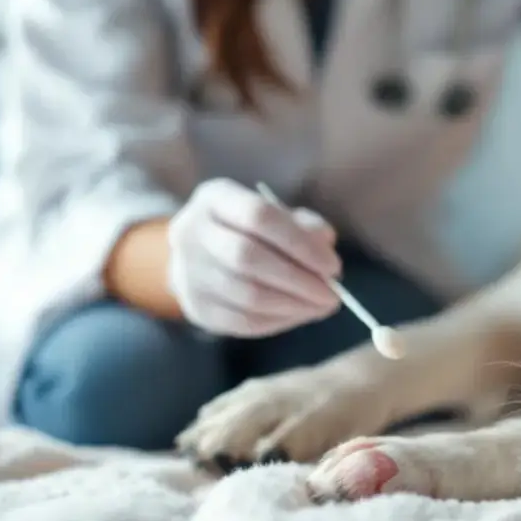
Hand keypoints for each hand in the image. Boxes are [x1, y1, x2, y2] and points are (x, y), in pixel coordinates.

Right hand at [167, 179, 340, 336]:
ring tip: (321, 306)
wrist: (199, 257)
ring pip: (246, 295)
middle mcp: (192, 231)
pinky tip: (300, 315)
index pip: (259, 216)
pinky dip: (279, 321)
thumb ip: (304, 226)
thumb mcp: (277, 215)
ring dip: (293, 305)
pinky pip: (241, 321)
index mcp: (215, 198)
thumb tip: (325, 248)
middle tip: (332, 295)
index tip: (333, 266)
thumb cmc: (251, 231)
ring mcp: (188, 272)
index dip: (300, 243)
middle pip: (248, 258)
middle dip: (298, 280)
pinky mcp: (195, 307)